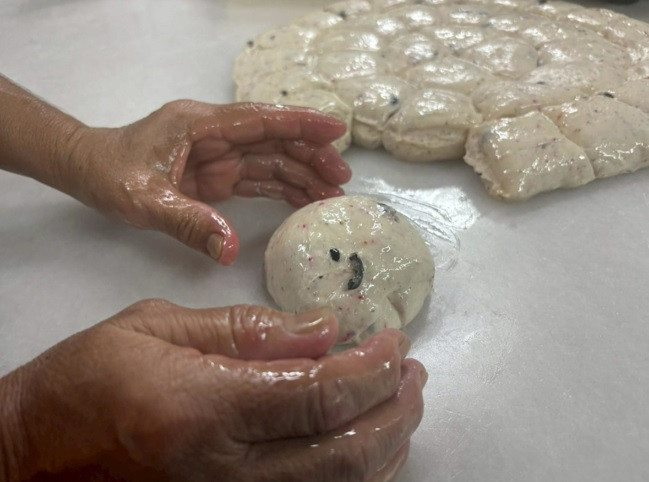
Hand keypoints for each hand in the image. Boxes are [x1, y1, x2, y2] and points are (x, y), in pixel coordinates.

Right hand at [3, 300, 426, 481]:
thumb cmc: (88, 381)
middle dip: (395, 407)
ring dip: (387, 444)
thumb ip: (248, 329)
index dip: (371, 367)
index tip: (393, 341)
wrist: (36, 455)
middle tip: (412, 371)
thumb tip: (325, 328)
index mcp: (203, 409)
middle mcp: (224, 470)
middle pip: (345, 451)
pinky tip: (368, 444)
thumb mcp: (158, 327)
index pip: (319, 393)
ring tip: (402, 401)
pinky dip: (357, 475)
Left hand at [70, 102, 351, 264]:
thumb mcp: (144, 199)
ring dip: (302, 175)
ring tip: (333, 194)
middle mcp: (216, 136)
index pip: (260, 121)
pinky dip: (283, 190)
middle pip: (274, 141)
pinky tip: (306, 201)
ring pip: (271, 161)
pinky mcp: (218, 176)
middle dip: (310, 156)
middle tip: (341, 179)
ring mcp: (219, 156)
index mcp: (201, 125)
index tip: (335, 129)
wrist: (88, 171)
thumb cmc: (110, 174)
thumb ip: (188, 222)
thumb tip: (231, 250)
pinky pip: (258, 181)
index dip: (300, 124)